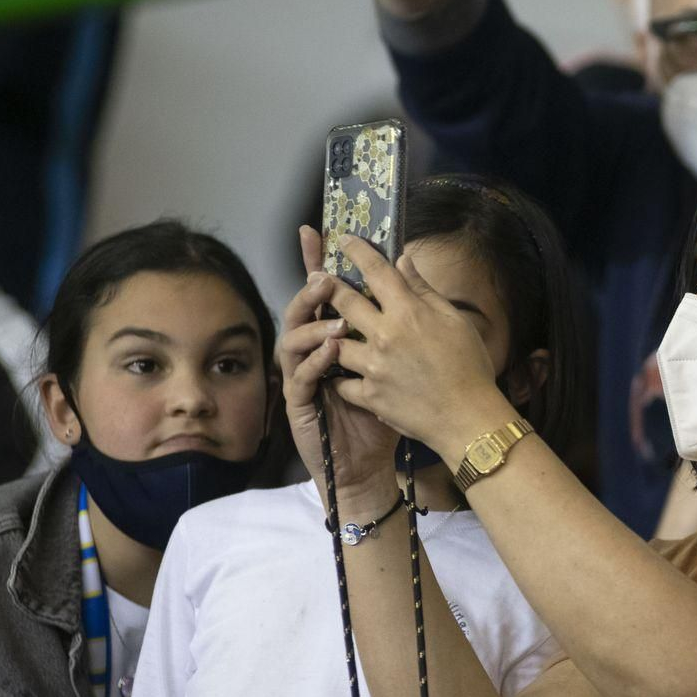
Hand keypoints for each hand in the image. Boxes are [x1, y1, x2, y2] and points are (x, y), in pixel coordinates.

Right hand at [279, 226, 400, 510]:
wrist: (368, 464)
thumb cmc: (380, 414)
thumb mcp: (396, 360)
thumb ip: (398, 314)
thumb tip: (404, 267)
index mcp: (333, 336)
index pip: (323, 294)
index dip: (315, 263)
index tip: (315, 231)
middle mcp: (312, 352)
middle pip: (301, 310)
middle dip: (310, 291)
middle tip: (326, 277)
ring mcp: (302, 376)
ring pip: (292, 340)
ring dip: (312, 326)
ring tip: (335, 320)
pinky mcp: (299, 403)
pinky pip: (300, 377)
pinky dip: (316, 362)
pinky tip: (332, 352)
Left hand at [321, 235, 513, 462]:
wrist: (468, 419)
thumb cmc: (470, 368)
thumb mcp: (454, 321)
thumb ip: (424, 290)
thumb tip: (404, 261)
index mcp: (408, 312)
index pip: (376, 270)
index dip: (357, 250)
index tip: (345, 240)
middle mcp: (385, 335)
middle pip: (343, 301)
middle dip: (327, 286)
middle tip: (318, 278)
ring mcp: (373, 367)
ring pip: (336, 343)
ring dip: (333, 336)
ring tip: (333, 334)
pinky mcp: (369, 396)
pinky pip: (343, 382)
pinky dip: (344, 378)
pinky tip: (348, 376)